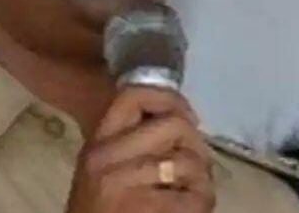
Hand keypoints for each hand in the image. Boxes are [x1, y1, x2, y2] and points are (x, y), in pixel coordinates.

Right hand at [66, 87, 214, 212]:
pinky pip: (197, 195)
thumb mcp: (102, 171)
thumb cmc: (101, 212)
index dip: (169, 99)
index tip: (186, 116)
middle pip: (174, 124)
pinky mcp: (147, 210)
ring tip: (191, 192)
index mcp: (97, 144)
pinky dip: (201, 203)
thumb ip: (129, 144)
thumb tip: (179, 119)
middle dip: (196, 144)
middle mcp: (106, 158)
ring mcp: (125, 185)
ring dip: (201, 180)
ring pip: (190, 161)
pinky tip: (188, 209)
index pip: (132, 96)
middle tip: (195, 166)